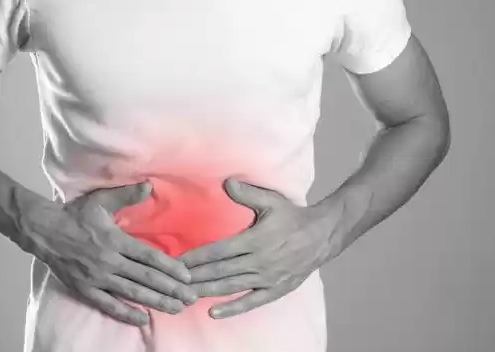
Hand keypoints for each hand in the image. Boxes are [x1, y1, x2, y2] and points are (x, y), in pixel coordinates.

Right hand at [21, 181, 197, 325]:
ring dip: (155, 302)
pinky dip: (126, 313)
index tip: (187, 276)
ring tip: (175, 308)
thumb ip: (126, 195)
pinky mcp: (85, 289)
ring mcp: (96, 278)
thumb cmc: (75, 214)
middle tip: (190, 297)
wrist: (43, 230)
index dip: (170, 267)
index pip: (148, 256)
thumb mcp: (101, 200)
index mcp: (115, 240)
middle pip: (145, 277)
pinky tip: (143, 319)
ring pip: (131, 293)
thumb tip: (149, 186)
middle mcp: (108, 261)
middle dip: (170, 288)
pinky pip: (108, 305)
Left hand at [176, 178, 335, 318]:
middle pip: (219, 271)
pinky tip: (213, 312)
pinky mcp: (275, 289)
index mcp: (255, 239)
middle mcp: (259, 261)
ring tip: (184, 296)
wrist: (323, 235)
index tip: (176, 261)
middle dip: (194, 277)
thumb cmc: (293, 216)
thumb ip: (247, 193)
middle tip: (171, 281)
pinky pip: (251, 301)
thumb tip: (226, 181)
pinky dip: (232, 308)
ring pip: (230, 287)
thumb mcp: (271, 201)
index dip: (195, 257)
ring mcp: (267, 277)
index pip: (217, 250)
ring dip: (206, 291)